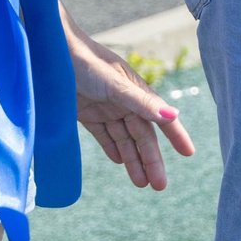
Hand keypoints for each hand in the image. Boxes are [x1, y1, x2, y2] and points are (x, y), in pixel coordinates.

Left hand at [68, 17, 197, 189]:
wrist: (52, 54)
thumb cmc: (88, 63)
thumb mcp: (116, 86)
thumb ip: (143, 103)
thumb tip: (173, 115)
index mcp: (137, 93)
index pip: (161, 118)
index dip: (176, 135)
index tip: (189, 153)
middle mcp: (125, 102)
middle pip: (143, 135)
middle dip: (152, 160)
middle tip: (160, 186)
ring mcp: (105, 108)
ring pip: (124, 139)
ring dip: (133, 160)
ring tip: (142, 183)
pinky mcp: (86, 114)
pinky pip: (104, 136)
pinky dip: (112, 148)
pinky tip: (119, 161)